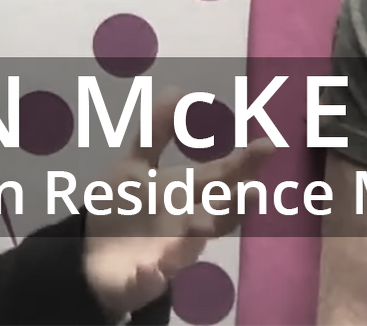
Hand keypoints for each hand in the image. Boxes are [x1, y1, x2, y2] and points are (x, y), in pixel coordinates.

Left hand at [80, 86, 274, 317]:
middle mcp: (189, 221)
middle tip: (254, 190)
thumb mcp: (136, 165)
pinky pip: (155, 274)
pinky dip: (156, 270)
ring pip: (193, 242)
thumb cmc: (127, 210)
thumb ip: (157, 131)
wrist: (97, 260)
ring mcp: (173, 250)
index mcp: (187, 193)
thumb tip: (178, 90)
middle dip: (234, 202)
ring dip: (201, 234)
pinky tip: (154, 265)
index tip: (269, 145)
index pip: (221, 175)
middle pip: (217, 208)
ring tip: (205, 224)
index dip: (244, 161)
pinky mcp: (150, 276)